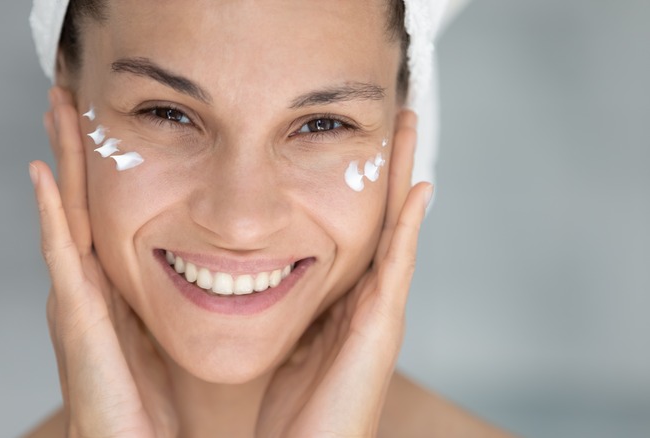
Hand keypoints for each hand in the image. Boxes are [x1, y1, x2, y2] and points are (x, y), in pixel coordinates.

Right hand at [30, 88, 177, 436]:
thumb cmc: (155, 407)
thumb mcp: (172, 339)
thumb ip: (186, 302)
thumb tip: (230, 270)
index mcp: (115, 290)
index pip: (106, 215)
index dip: (100, 170)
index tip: (107, 124)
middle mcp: (90, 288)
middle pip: (81, 203)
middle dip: (75, 151)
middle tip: (69, 97)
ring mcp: (78, 301)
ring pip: (66, 216)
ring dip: (62, 163)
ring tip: (56, 112)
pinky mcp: (75, 320)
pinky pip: (63, 256)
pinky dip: (51, 215)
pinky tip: (44, 176)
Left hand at [257, 111, 430, 436]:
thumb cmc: (298, 410)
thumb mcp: (289, 343)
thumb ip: (292, 311)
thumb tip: (264, 283)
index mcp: (344, 301)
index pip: (355, 230)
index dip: (363, 187)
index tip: (357, 143)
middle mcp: (368, 300)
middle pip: (383, 218)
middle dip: (389, 168)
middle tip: (398, 117)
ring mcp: (380, 312)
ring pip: (398, 230)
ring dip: (404, 178)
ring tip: (412, 129)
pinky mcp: (383, 327)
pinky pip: (399, 266)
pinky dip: (410, 226)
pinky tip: (418, 189)